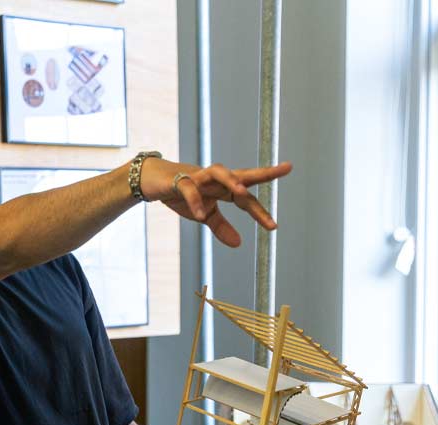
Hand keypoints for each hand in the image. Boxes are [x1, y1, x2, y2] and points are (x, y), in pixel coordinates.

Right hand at [142, 158, 292, 247]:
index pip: (246, 199)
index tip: (273, 227)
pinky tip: (200, 214)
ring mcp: (198, 177)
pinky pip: (189, 188)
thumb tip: (239, 243)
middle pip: (242, 174)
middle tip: (285, 169)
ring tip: (242, 193)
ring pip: (219, 172)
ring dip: (231, 180)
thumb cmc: (182, 194)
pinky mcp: (179, 180)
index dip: (259, 212)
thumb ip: (221, 227)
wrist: (152, 181)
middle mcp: (215, 180)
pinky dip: (195, 201)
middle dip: (263, 173)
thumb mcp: (204, 214)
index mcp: (223, 189)